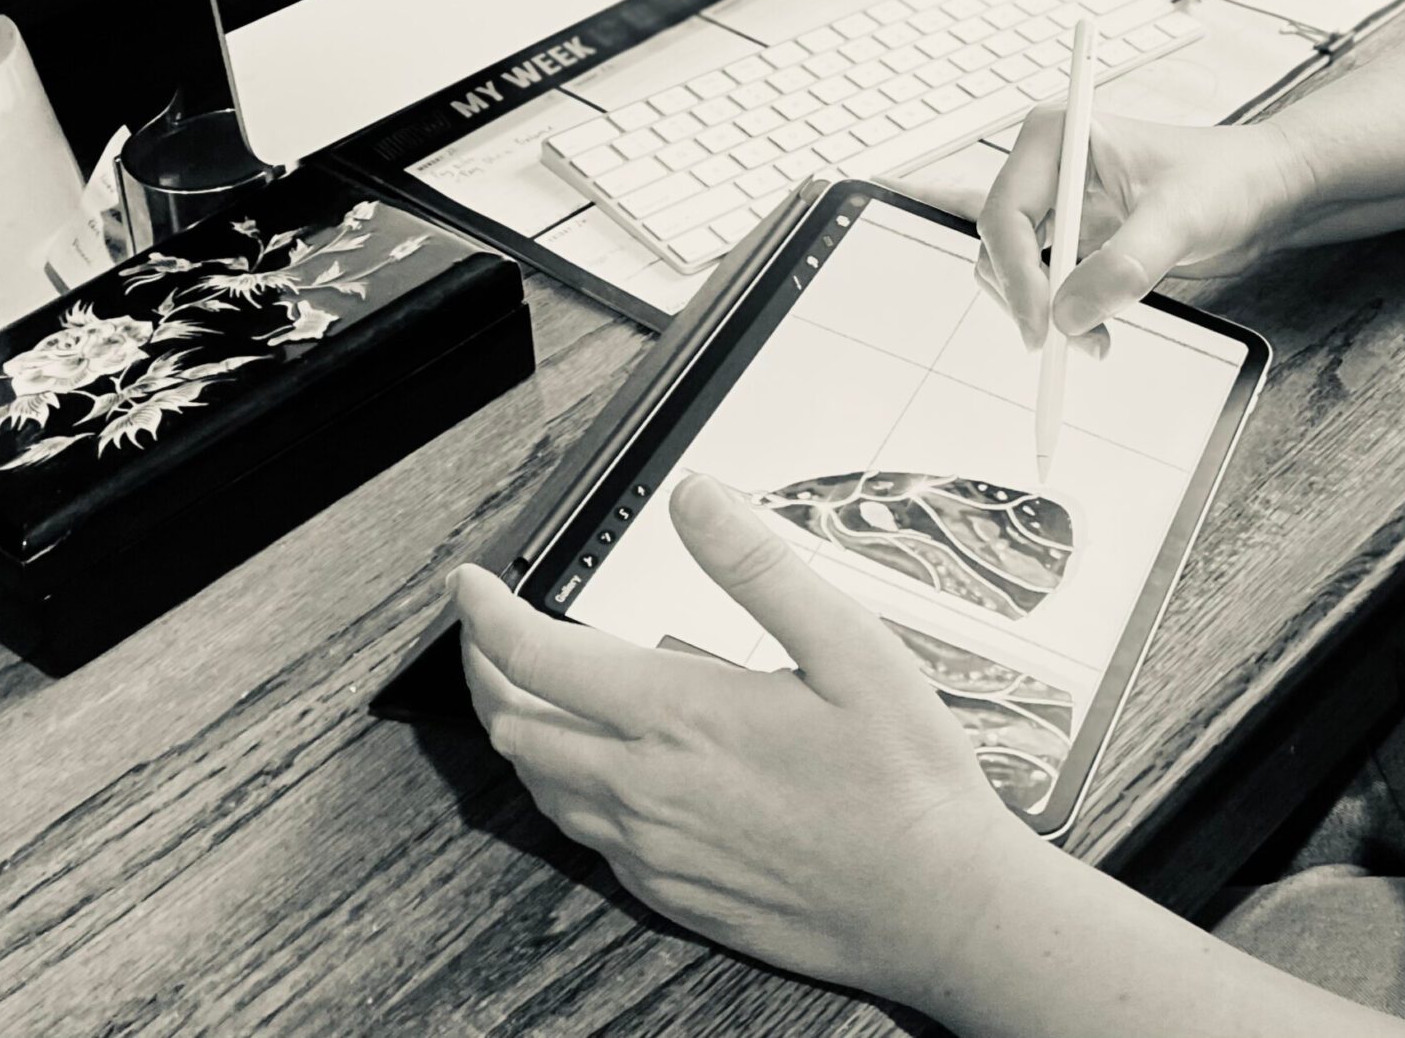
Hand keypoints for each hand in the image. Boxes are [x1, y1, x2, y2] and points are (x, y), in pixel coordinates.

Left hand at [455, 473, 1047, 999]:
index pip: (535, 656)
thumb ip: (759, 566)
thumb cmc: (906, 781)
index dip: (486, 614)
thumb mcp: (851, 646)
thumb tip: (696, 497)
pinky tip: (591, 769)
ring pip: (540, 787)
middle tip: (486, 629)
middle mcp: (646, 789)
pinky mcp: (671, 892)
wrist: (935, 906)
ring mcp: (652, 849)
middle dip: (483, 667)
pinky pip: (583, 837)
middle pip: (514, 724)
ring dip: (516, 728)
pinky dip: (561, 787)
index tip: (469, 584)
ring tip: (523, 688)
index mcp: (678, 717)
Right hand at [947, 112, 1305, 347]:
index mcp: (1056, 137)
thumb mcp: (1179, 217)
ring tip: (1096, 341)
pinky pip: (1043, 284)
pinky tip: (1095, 330)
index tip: (1044, 325)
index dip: (1016, 274)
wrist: (1261, 190)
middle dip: (1028, 298)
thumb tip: (1068, 315)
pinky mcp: (1074, 239)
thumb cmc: (1226, 178)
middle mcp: (1046, 168)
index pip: (1004, 214)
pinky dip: (1060, 314)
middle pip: (999, 246)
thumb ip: (1125, 265)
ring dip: (1045, 313)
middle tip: (1067, 342)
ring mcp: (1058, 206)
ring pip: (1014, 271)